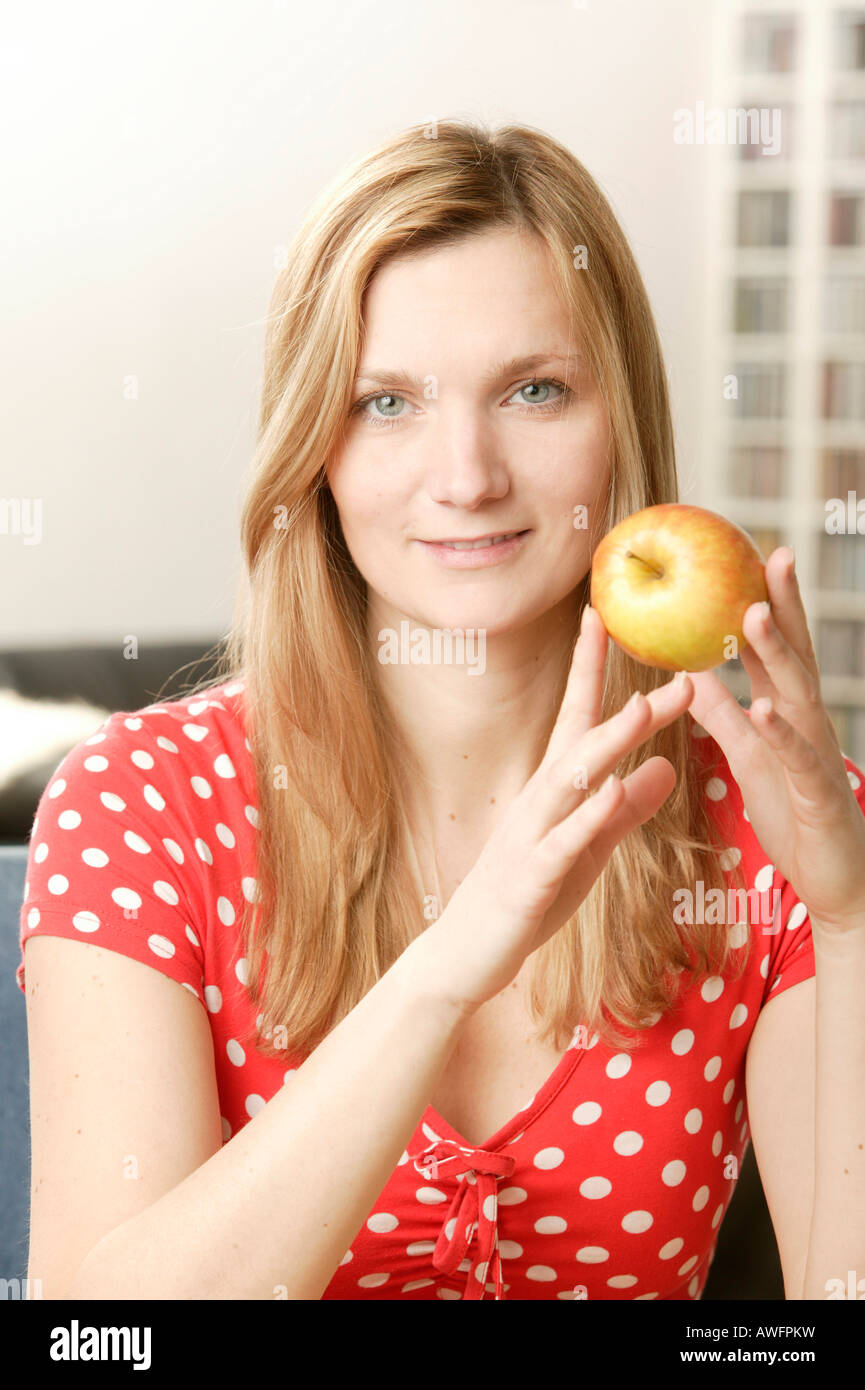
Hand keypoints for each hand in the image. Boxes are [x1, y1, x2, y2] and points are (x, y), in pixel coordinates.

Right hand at [415, 605, 693, 1014]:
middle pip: (582, 737)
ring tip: (643, 708)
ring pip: (572, 779)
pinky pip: (563, 842)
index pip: (575, 719)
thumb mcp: (586, 854)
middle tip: (674, 667)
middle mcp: (538, 803)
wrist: (463, 956)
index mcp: (552, 794)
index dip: (591, 671)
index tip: (607, 620)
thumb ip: (623, 811)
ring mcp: (531, 837)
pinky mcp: (530, 876)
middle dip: (623, 698)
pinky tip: (613, 791)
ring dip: (608, 742)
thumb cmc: (523, 901)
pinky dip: (589, 815)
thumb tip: (665, 766)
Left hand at [682, 546, 864, 932]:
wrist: (837, 882)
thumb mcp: (749, 757)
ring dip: (777, 654)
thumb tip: (692, 673)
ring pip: (799, 696)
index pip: (775, 649)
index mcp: (787, 713)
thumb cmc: (794, 816)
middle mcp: (807, 724)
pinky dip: (783, 732)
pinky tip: (766, 708)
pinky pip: (800, 759)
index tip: (751, 554)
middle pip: (795, 656)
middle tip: (771, 554)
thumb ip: (723, 715)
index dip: (765, 602)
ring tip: (753, 615)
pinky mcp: (818, 795)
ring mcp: (816, 755)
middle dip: (784, 605)